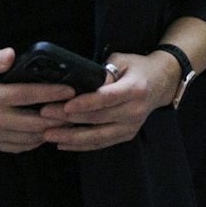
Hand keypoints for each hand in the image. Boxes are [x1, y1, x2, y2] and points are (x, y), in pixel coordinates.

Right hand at [0, 48, 72, 153]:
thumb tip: (12, 55)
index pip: (28, 95)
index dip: (52, 93)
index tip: (70, 90)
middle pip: (34, 124)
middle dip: (57, 118)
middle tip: (75, 110)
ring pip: (27, 140)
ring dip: (47, 132)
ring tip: (62, 122)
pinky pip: (14, 148)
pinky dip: (31, 142)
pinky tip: (39, 133)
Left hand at [38, 51, 176, 151]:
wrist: (161, 83)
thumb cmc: (137, 68)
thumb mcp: (122, 61)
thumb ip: (103, 72)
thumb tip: (82, 84)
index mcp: (135, 89)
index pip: (107, 98)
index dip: (85, 103)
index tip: (65, 105)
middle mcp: (135, 111)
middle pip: (98, 118)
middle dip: (68, 119)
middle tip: (44, 115)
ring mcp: (131, 126)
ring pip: (97, 136)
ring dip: (71, 137)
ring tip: (48, 134)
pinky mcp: (126, 135)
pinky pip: (101, 143)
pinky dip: (81, 145)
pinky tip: (62, 143)